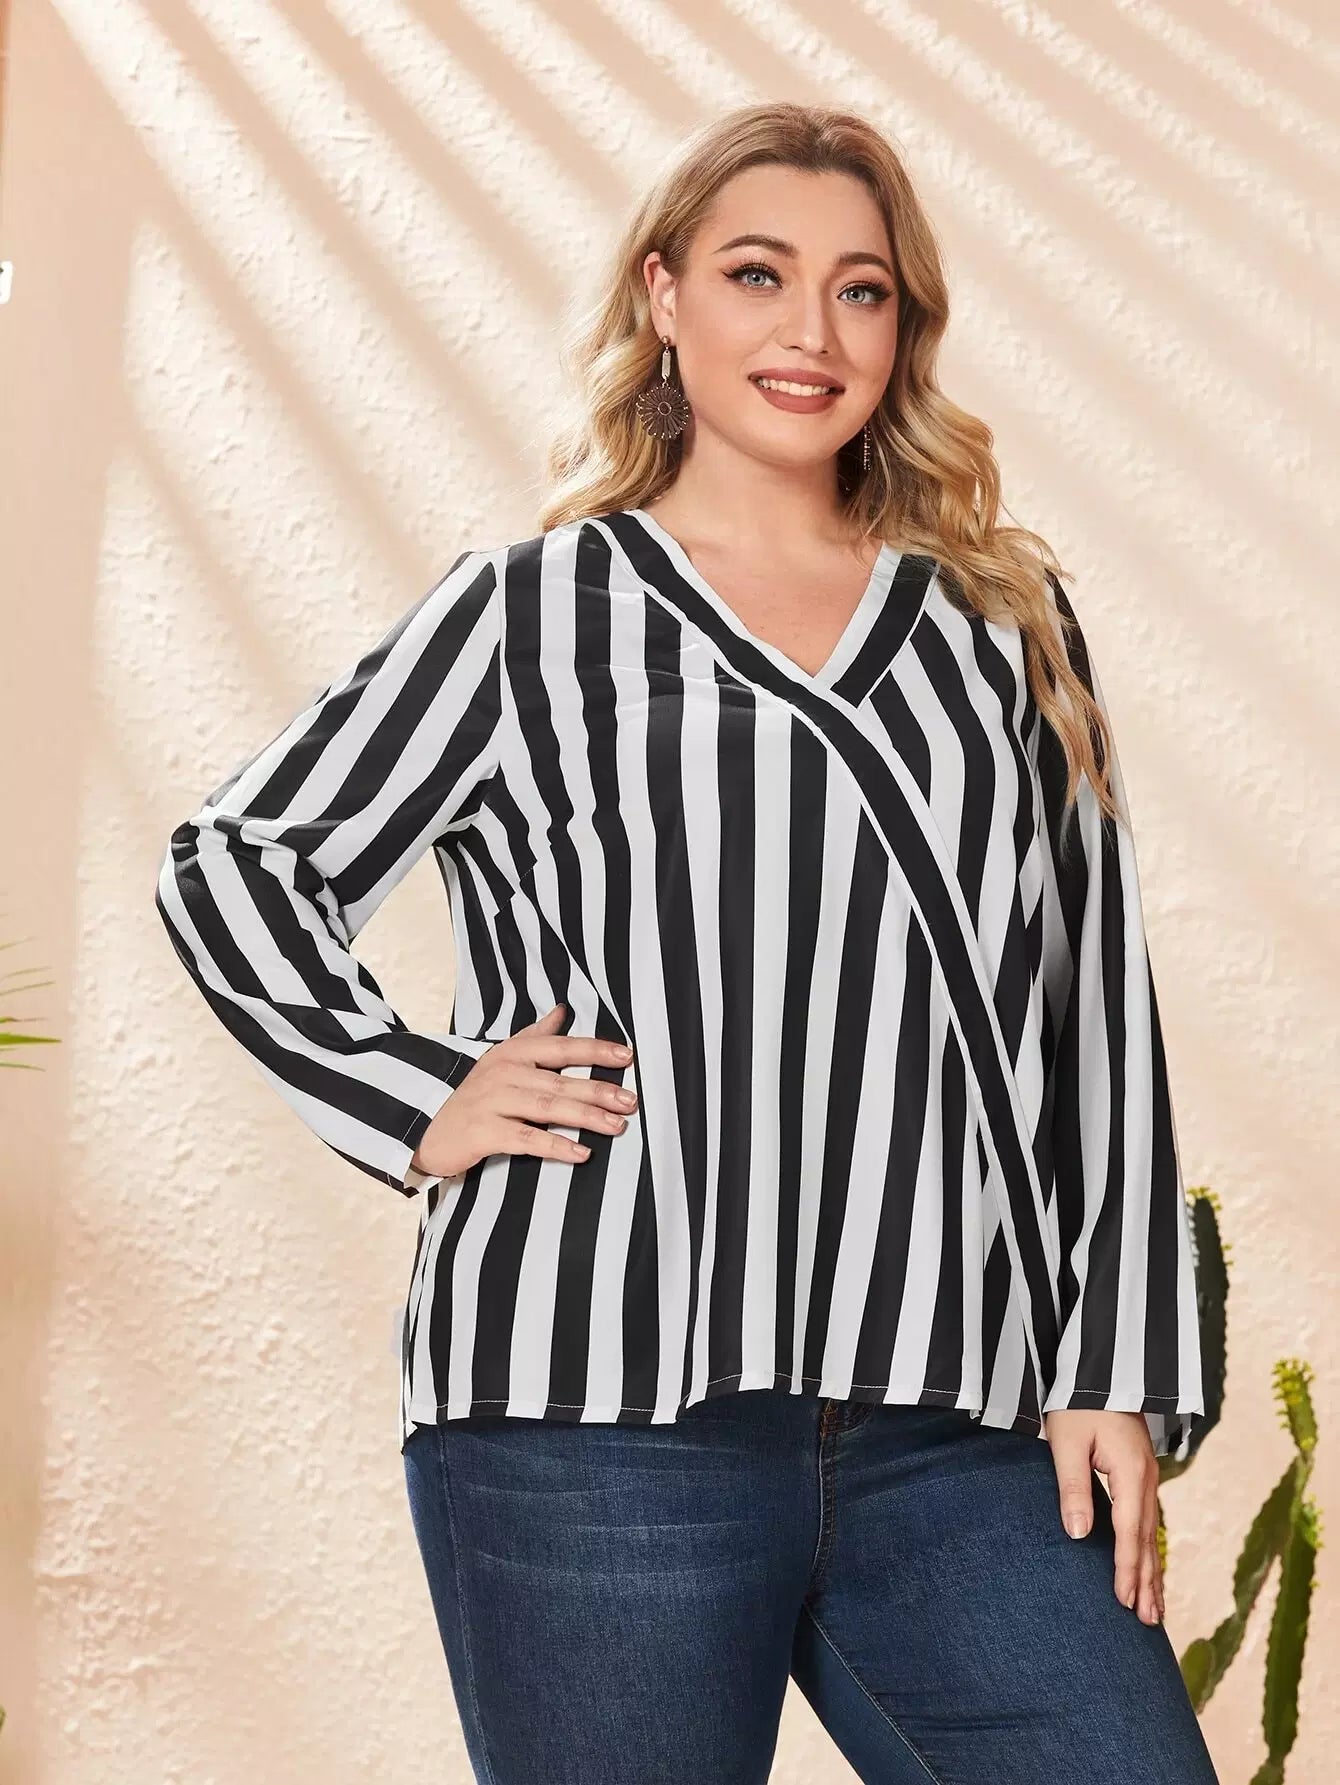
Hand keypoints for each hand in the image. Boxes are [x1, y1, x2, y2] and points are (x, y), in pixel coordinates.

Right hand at [411, 1003, 636, 1178]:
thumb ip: (535, 1036)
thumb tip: (562, 1010)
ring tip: (617, 1126)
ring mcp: (493, 1103)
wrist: (426, 1128)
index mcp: (512, 1053)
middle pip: (560, 1081)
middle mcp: (504, 1074)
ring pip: (548, 1108)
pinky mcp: (484, 1134)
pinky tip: (582, 1153)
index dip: (595, 1051)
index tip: (627, 1057)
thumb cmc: (474, 1094)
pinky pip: (527, 1140)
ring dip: (586, 1117)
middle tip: (631, 1101)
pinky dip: (556, 1146)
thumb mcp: (501, 1058)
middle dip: (599, 1091)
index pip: (560, 1047)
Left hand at [1044, 1409, 1163, 1624]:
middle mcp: (1146, 1477)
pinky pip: (1148, 1519)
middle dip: (1147, 1580)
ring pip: (1152, 1532)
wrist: (1098, 1368)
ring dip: (1152, 1570)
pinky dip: (1149, 1548)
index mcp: (1130, 1470)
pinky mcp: (1140, 1472)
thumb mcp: (1067, 1441)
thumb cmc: (1077, 1402)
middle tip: (1147, 1622)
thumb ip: (1073, 1487)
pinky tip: (1148, 1566)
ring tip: (1154, 1609)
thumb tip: (1079, 1535)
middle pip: (1148, 1538)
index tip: (1124, 1601)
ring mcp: (1147, 1475)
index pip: (1129, 1530)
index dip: (1127, 1568)